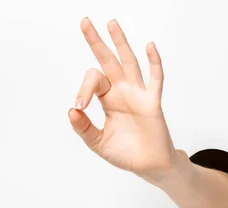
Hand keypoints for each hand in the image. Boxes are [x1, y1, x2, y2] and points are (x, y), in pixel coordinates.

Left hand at [69, 18, 178, 179]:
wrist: (148, 166)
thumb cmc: (125, 153)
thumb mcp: (97, 142)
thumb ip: (83, 128)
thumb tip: (72, 110)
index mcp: (108, 99)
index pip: (94, 81)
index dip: (84, 88)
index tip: (80, 105)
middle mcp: (122, 92)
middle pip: (108, 61)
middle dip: (96, 42)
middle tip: (84, 22)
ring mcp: (138, 95)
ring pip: (129, 63)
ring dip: (120, 43)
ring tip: (111, 23)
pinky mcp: (152, 103)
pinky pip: (155, 80)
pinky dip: (153, 63)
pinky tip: (149, 46)